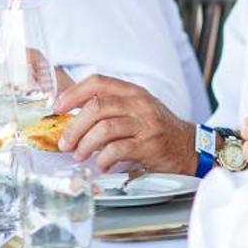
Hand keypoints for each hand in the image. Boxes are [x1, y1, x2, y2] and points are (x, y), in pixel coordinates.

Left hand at [54, 74, 195, 173]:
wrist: (189, 147)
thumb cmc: (157, 129)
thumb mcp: (136, 110)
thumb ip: (110, 109)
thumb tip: (72, 118)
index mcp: (132, 92)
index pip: (98, 82)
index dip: (73, 93)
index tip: (57, 108)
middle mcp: (139, 104)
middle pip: (97, 107)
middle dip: (74, 126)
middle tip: (64, 143)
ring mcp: (145, 124)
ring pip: (104, 128)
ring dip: (85, 144)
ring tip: (79, 155)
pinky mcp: (149, 145)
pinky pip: (118, 150)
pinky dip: (103, 159)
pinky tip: (100, 165)